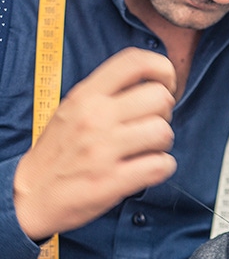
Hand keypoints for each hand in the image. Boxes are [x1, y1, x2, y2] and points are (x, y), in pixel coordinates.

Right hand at [14, 48, 177, 240]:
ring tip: (145, 150)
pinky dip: (162, 168)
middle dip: (164, 113)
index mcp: (86, 96)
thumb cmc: (59, 152)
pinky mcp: (113, 180)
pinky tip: (147, 169)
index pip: (135, 62)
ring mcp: (103, 149)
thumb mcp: (73, 110)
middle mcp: (95, 117)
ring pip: (164, 132)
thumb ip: (108, 94)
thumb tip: (153, 83)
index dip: (163, 70)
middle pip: (160, 98)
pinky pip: (162, 165)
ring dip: (162, 144)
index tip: (166, 86)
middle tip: (149, 126)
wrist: (31, 196)